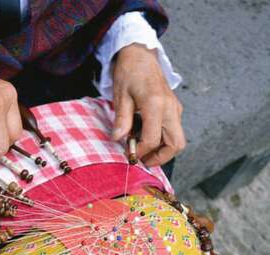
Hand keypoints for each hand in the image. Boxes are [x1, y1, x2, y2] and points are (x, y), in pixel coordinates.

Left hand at [111, 43, 185, 166]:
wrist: (140, 55)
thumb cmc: (129, 72)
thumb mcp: (121, 95)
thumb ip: (122, 119)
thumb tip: (118, 139)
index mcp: (155, 104)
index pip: (152, 139)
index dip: (140, 151)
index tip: (128, 153)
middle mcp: (170, 108)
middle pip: (176, 144)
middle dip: (160, 157)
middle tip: (141, 159)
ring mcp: (175, 109)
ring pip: (177, 140)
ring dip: (162, 150)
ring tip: (142, 148)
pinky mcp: (174, 109)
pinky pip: (173, 131)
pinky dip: (162, 140)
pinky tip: (145, 135)